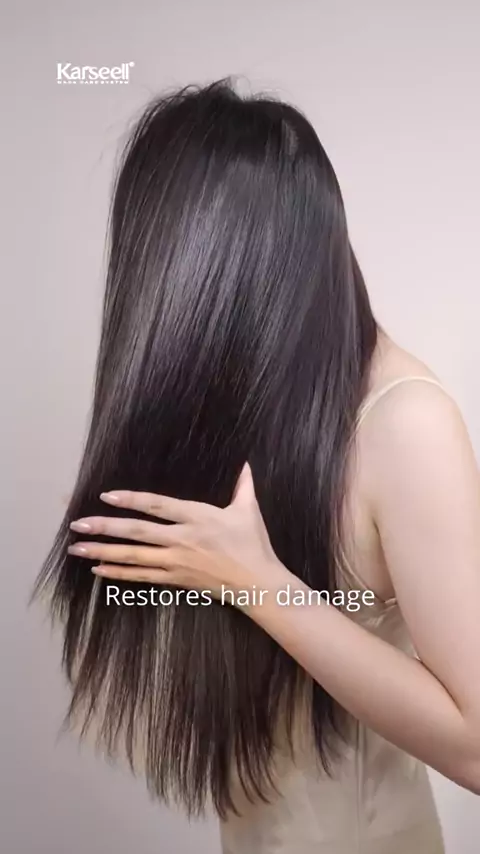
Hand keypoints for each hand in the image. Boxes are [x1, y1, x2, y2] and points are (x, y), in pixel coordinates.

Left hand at [67, 463, 285, 602]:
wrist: (257, 584)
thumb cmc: (253, 544)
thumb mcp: (248, 510)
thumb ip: (243, 485)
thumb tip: (245, 463)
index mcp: (198, 517)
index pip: (158, 506)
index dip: (132, 500)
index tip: (107, 496)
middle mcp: (182, 539)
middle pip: (137, 532)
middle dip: (105, 528)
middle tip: (78, 525)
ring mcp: (177, 562)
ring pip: (134, 557)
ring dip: (103, 552)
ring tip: (78, 548)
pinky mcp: (176, 579)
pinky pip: (142, 577)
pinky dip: (119, 573)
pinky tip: (99, 570)